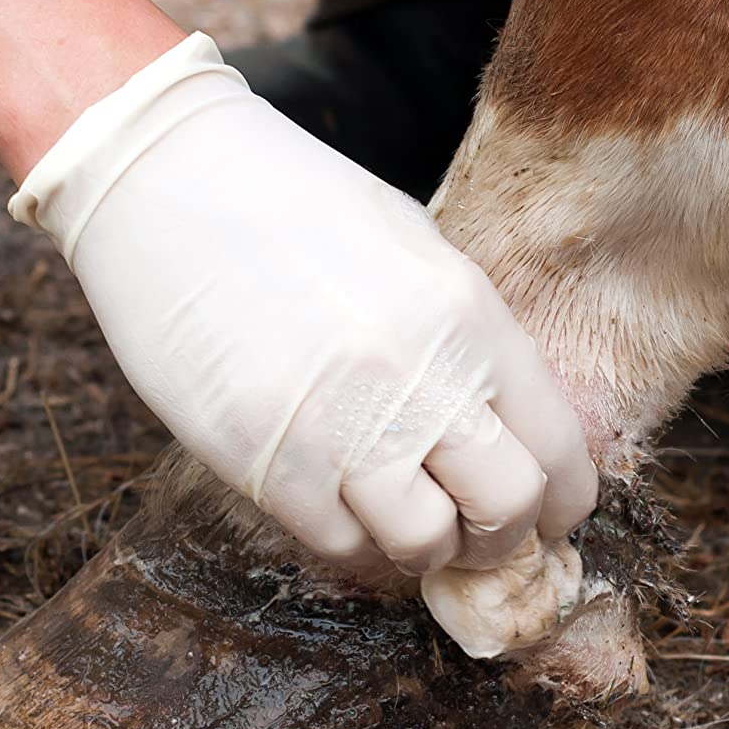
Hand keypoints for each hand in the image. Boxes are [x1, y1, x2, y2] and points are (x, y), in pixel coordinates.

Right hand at [13, 34, 597, 576]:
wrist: (166, 180)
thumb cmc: (292, 205)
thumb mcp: (414, 251)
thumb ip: (468, 339)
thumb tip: (509, 430)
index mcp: (470, 317)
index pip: (558, 447)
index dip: (561, 503)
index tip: (547, 519)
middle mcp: (419, 376)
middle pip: (507, 509)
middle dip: (500, 537)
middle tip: (475, 533)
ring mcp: (341, 424)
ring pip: (423, 544)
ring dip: (421, 548)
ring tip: (400, 521)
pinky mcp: (265, 459)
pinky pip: (338, 543)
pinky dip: (348, 538)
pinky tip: (336, 502)